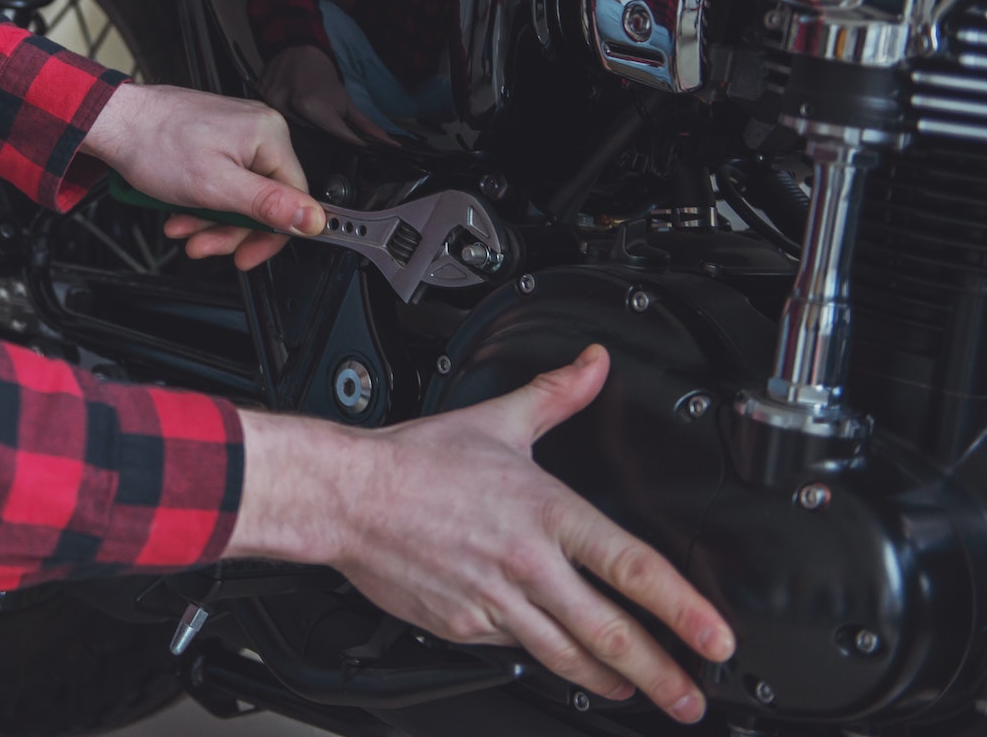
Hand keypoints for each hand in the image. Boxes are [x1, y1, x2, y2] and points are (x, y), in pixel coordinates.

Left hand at [81, 83, 322, 270]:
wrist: (114, 122)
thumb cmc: (155, 143)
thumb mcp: (215, 186)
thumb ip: (267, 205)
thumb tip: (312, 219)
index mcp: (269, 136)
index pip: (294, 198)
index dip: (271, 234)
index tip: (248, 255)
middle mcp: (259, 131)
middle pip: (263, 201)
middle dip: (229, 230)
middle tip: (203, 244)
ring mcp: (236, 135)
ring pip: (238, 196)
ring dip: (210, 221)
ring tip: (183, 228)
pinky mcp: (216, 141)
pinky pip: (221, 183)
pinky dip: (201, 204)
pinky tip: (180, 212)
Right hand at [227, 347, 734, 723]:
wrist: (345, 496)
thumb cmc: (413, 462)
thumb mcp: (494, 420)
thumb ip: (555, 395)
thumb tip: (595, 364)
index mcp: (545, 512)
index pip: (631, 567)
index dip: (683, 607)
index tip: (716, 636)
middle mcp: (526, 563)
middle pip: (609, 632)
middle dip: (660, 673)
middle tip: (693, 697)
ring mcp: (495, 601)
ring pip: (567, 656)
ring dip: (612, 682)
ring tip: (641, 696)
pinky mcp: (466, 625)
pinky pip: (516, 650)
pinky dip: (546, 661)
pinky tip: (564, 666)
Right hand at [259, 45, 397, 146]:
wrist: (296, 50)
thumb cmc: (321, 75)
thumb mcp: (345, 100)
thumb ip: (364, 125)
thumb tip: (386, 143)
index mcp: (311, 106)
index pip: (335, 136)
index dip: (350, 144)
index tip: (361, 150)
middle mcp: (287, 106)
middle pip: (308, 139)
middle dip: (321, 139)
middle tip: (324, 130)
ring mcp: (270, 104)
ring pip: (289, 134)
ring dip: (300, 133)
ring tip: (305, 121)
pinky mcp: (259, 102)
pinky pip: (273, 122)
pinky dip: (284, 124)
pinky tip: (289, 113)